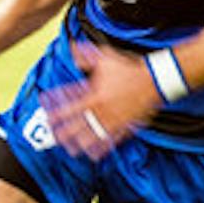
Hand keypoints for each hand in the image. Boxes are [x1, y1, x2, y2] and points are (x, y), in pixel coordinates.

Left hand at [43, 40, 158, 159]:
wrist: (155, 79)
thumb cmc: (129, 69)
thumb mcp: (105, 59)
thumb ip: (86, 56)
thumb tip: (72, 49)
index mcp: (94, 96)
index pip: (70, 108)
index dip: (57, 115)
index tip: (48, 119)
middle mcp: (102, 110)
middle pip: (79, 125)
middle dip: (65, 133)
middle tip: (55, 139)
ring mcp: (115, 119)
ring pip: (94, 135)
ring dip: (81, 143)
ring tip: (72, 151)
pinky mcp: (127, 125)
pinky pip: (113, 139)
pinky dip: (104, 147)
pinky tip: (97, 153)